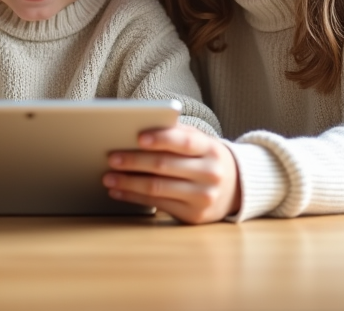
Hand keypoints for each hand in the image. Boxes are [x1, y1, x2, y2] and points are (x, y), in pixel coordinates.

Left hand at [102, 124, 239, 223]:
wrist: (235, 188)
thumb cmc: (205, 158)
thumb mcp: (200, 142)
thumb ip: (175, 133)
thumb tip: (137, 127)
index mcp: (211, 149)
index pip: (184, 141)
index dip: (161, 138)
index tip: (138, 137)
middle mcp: (210, 174)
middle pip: (165, 166)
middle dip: (134, 162)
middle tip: (111, 158)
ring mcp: (203, 197)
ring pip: (157, 188)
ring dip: (128, 183)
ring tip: (108, 177)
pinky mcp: (194, 216)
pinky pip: (158, 205)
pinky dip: (134, 198)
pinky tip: (119, 192)